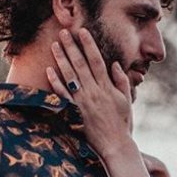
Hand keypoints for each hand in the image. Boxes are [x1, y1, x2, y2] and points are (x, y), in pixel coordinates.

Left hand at [46, 28, 134, 157]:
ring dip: (61, 59)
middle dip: (71, 47)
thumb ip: (121, 81)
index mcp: (107, 87)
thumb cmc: (123, 123)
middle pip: (80, 64)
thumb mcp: (127, 100)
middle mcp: (94, 92)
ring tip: (55, 45)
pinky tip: (49, 70)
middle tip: (63, 32)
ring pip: (70, 76)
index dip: (89, 45)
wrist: (115, 145)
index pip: (97, 60)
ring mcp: (83, 102)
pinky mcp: (75, 112)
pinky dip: (56, 82)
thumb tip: (114, 64)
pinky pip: (63, 95)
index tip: (82, 31)